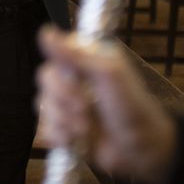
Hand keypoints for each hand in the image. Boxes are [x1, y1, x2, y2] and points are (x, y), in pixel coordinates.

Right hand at [35, 28, 175, 183]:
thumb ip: (75, 54)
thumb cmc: (133, 109)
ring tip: (87, 129)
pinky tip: (75, 140)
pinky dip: (60, 137)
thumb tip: (45, 32)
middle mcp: (75, 78)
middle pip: (45, 80)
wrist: (141, 151)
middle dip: (64, 100)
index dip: (63, 72)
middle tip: (86, 109)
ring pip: (42, 105)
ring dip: (64, 121)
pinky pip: (44, 128)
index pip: (54, 53)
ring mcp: (68, 103)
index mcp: (86, 58)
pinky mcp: (65, 126)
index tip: (77, 82)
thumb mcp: (108, 75)